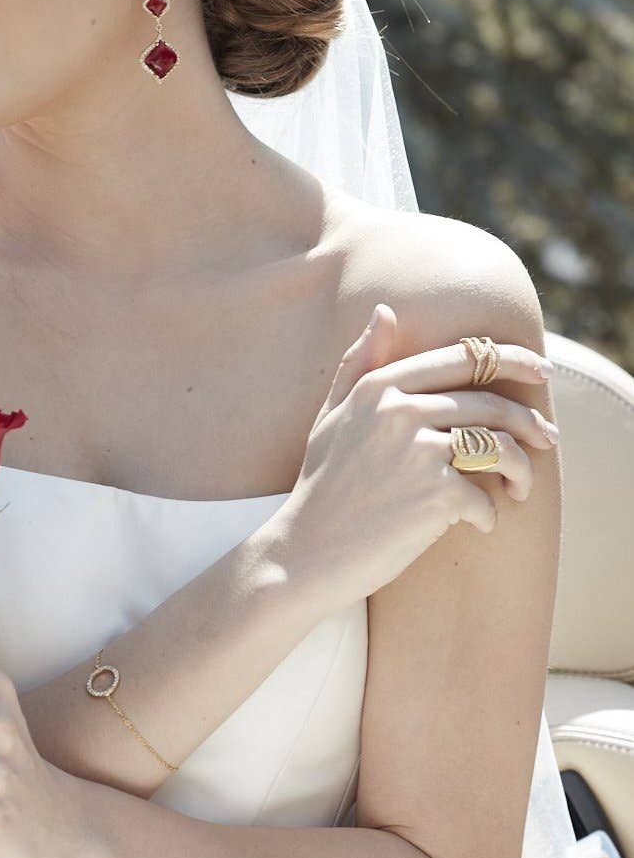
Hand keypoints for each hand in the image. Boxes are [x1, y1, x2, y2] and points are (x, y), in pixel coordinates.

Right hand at [271, 302, 557, 607]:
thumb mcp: (333, 414)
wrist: (309, 547)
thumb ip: (359, 362)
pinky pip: (486, 495)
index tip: (541, 369)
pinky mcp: (435, 493)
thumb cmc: (323, 482)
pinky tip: (479, 524)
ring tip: (521, 487)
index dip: (513, 359)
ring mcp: (418, 450)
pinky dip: (490, 513)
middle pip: (490, 403)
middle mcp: (400, 410)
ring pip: (499, 447)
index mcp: (379, 387)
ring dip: (522, 469)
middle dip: (530, 421)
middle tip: (548, 438)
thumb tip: (385, 310)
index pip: (463, 358)